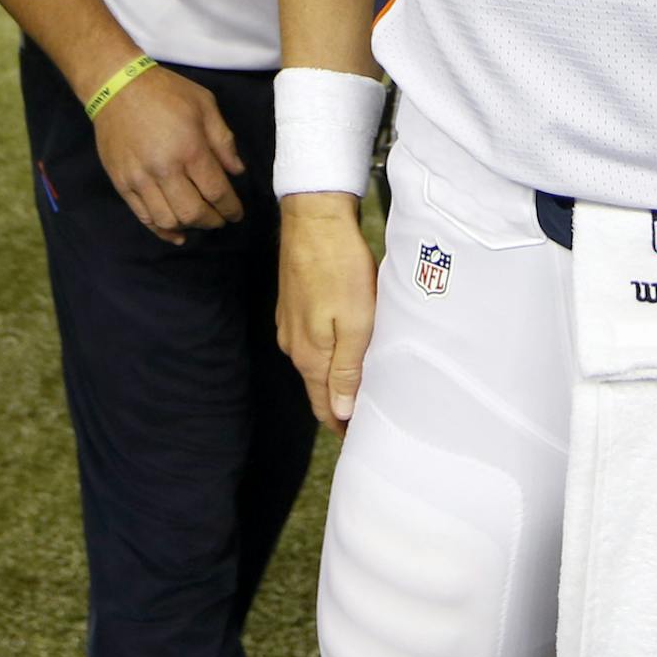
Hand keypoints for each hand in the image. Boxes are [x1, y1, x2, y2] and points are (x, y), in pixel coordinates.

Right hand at [90, 65, 245, 244]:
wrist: (115, 86)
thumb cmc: (165, 92)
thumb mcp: (205, 105)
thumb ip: (224, 141)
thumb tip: (237, 172)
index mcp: (190, 149)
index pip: (217, 193)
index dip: (231, 209)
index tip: (236, 213)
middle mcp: (164, 169)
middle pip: (193, 213)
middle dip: (213, 221)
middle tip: (220, 218)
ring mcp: (140, 178)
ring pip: (168, 221)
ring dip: (188, 226)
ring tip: (197, 220)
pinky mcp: (122, 183)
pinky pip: (144, 217)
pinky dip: (162, 230)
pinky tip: (176, 231)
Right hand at [277, 193, 378, 436]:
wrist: (314, 218)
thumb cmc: (341, 268)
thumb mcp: (355, 324)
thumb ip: (346, 371)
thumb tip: (339, 412)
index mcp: (310, 355)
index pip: (324, 406)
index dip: (342, 426)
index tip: (361, 438)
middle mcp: (293, 344)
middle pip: (317, 387)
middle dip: (339, 405)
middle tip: (368, 416)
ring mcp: (289, 323)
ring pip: (313, 363)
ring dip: (333, 378)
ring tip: (361, 384)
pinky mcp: (292, 303)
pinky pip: (310, 340)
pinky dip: (327, 352)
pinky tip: (344, 346)